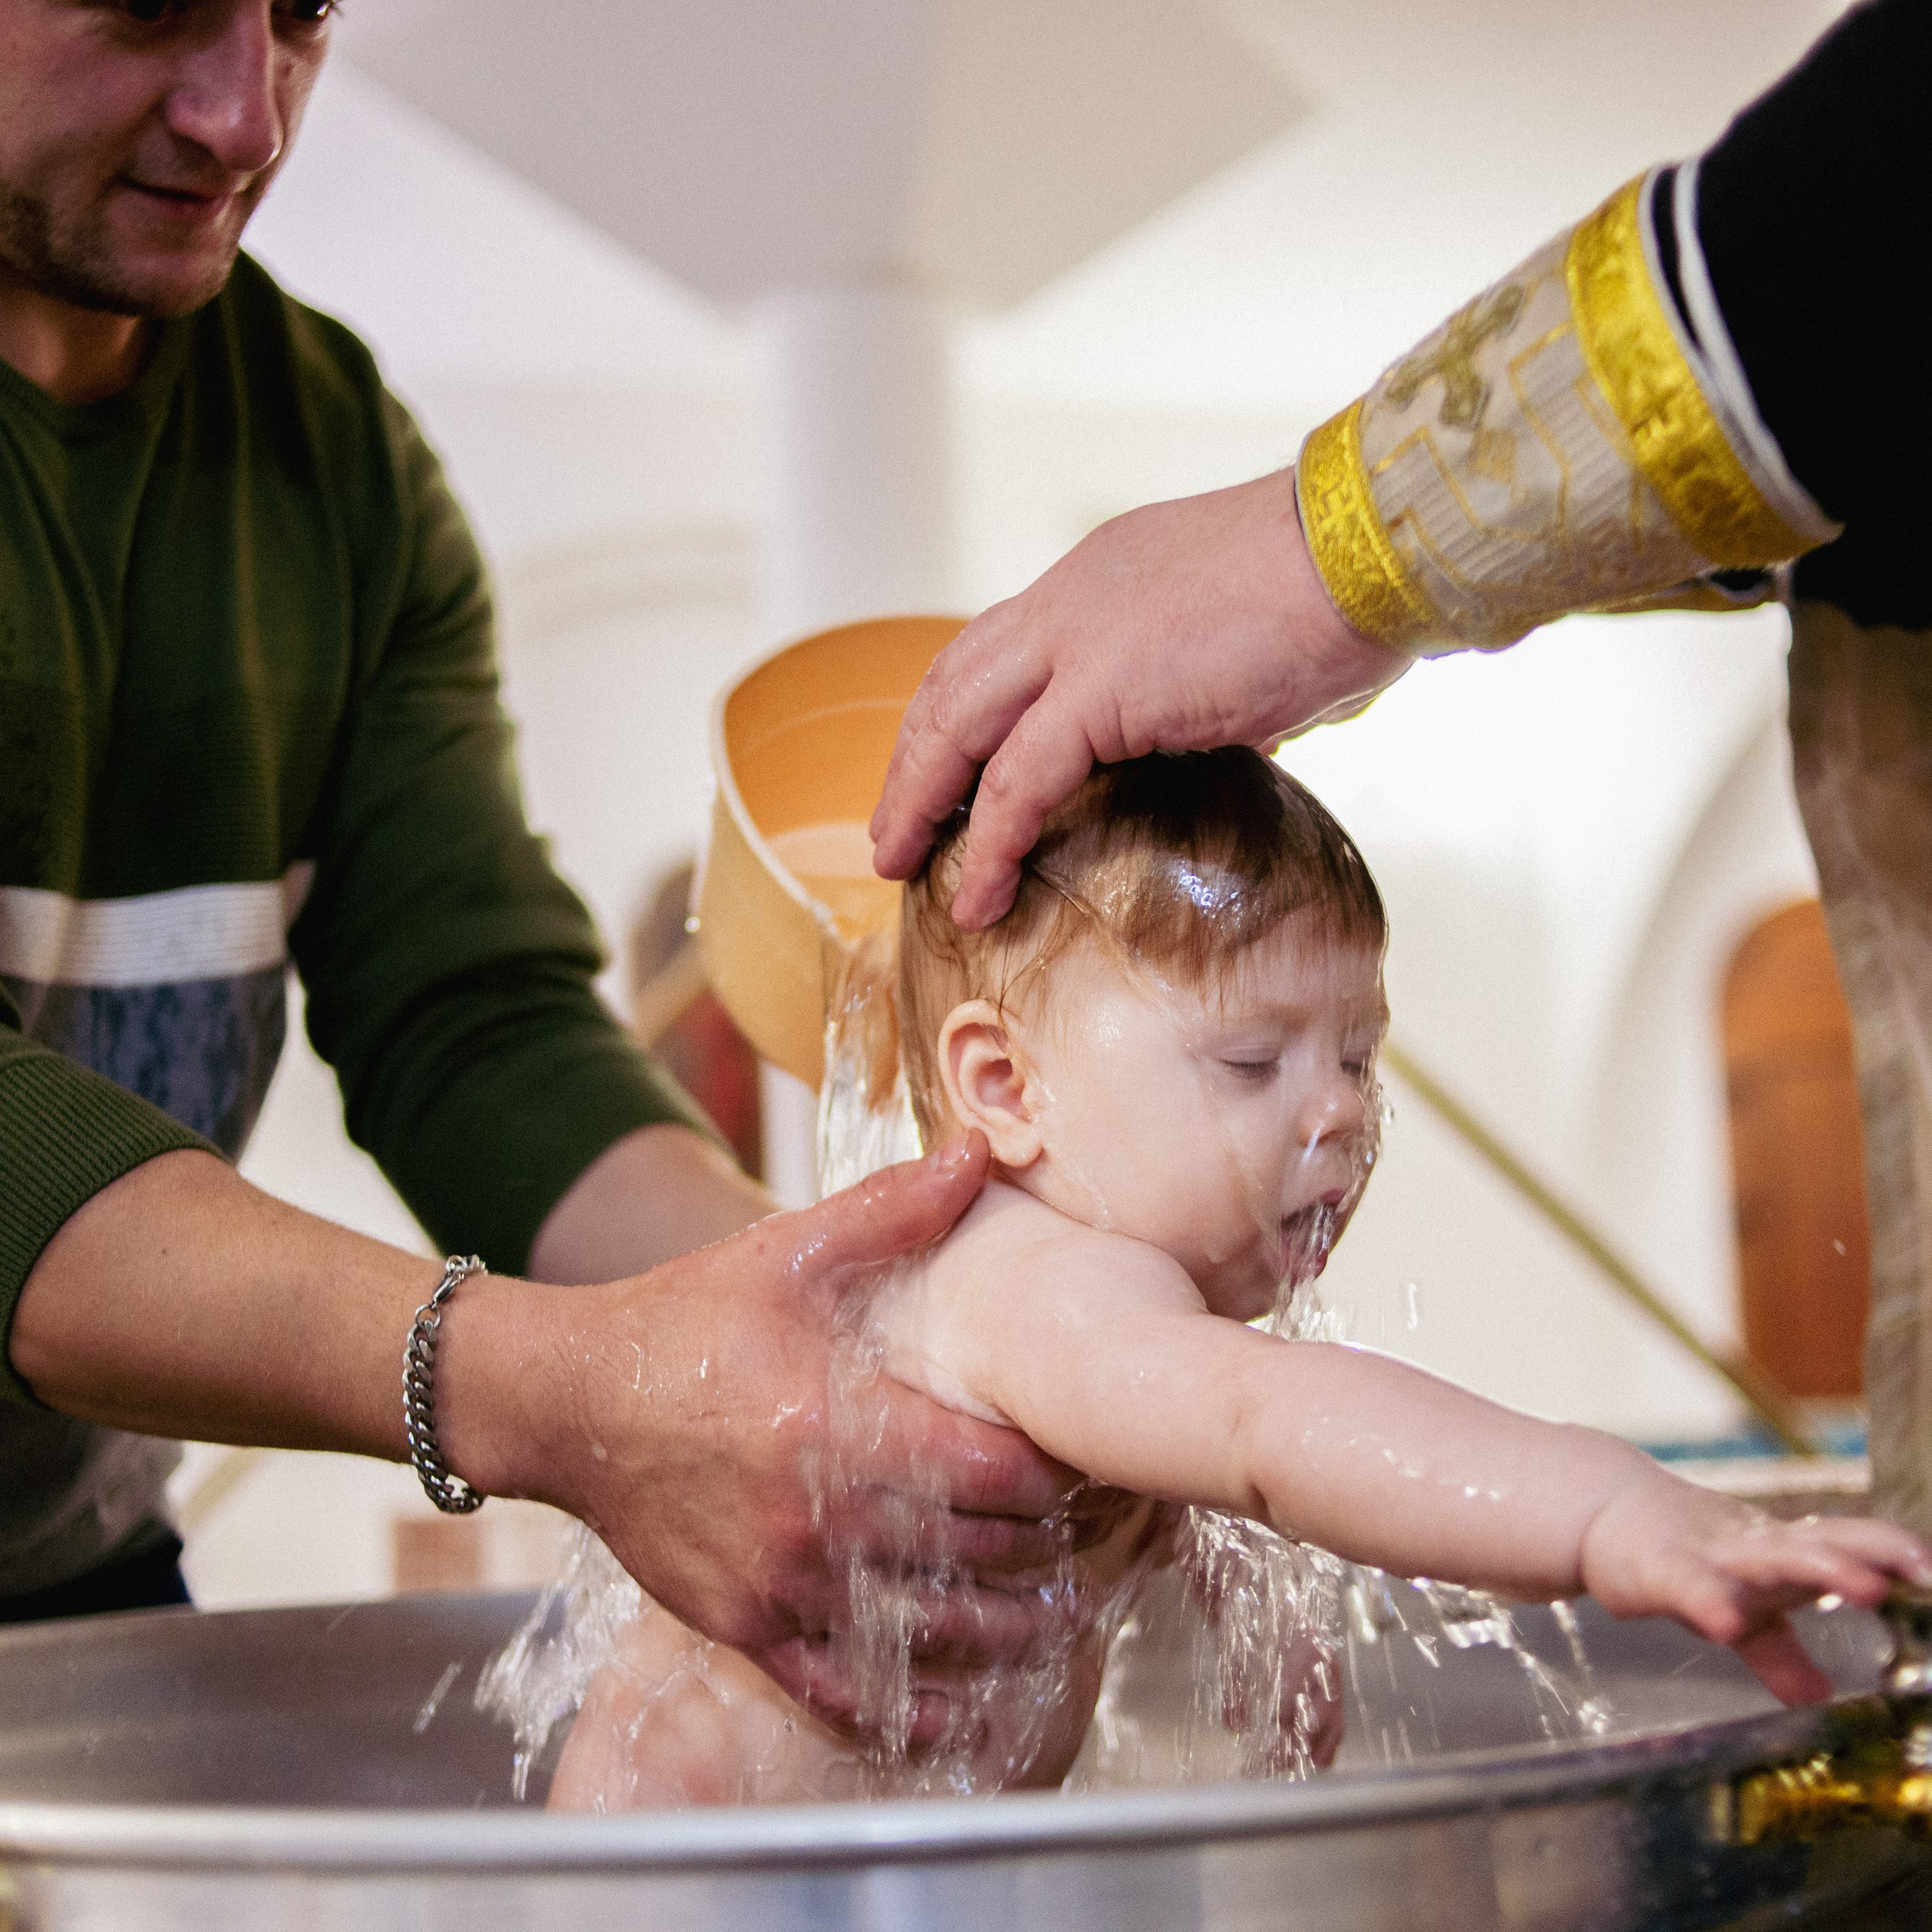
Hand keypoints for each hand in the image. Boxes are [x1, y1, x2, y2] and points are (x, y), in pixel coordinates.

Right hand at [454, 1134, 1124, 1738]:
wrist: (570, 1400)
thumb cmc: (686, 1319)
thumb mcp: (788, 1251)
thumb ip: (894, 1207)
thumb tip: (979, 1150)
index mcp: (838, 1421)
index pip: (995, 1471)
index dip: (1062, 1476)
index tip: (1094, 1465)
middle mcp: (815, 1515)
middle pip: (977, 1558)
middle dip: (1051, 1552)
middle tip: (1099, 1541)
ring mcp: (779, 1581)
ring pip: (927, 1633)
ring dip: (1007, 1633)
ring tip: (1063, 1617)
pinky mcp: (745, 1624)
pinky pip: (843, 1689)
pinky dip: (911, 1704)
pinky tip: (962, 1702)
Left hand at [869, 468, 1407, 928]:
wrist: (1371, 552)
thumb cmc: (1343, 594)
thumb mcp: (1249, 643)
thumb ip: (1218, 688)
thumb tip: (1240, 731)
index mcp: (1100, 580)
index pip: (996, 649)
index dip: (957, 715)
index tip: (942, 771)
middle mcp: (1070, 598)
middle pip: (951, 683)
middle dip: (912, 761)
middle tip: (892, 828)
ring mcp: (1076, 639)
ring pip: (957, 728)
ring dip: (918, 801)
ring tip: (900, 866)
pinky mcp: (1100, 690)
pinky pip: (1017, 784)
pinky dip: (988, 846)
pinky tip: (976, 897)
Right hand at [1579, 1474, 1931, 1704]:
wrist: (1602, 1509)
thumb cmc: (1681, 1553)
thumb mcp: (1736, 1603)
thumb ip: (1777, 1651)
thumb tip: (1818, 1698)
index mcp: (1778, 1551)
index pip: (1846, 1542)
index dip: (1892, 1552)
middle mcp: (1755, 1547)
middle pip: (1820, 1544)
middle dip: (1870, 1556)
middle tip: (1922, 1569)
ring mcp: (1709, 1554)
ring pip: (1770, 1557)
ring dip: (1820, 1567)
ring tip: (1865, 1587)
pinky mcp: (1660, 1568)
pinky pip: (1690, 1585)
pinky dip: (1710, 1601)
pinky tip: (1726, 1623)